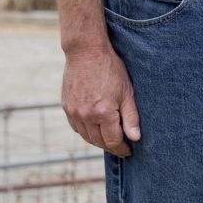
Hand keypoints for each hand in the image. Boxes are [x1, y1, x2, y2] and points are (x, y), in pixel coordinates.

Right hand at [61, 41, 141, 155]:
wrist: (86, 52)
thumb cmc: (110, 69)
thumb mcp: (127, 91)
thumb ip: (131, 117)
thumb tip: (135, 138)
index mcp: (104, 113)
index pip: (113, 141)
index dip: (122, 149)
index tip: (129, 151)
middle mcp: (86, 115)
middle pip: (99, 142)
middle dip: (111, 146)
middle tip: (121, 146)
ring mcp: (74, 112)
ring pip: (86, 137)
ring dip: (98, 141)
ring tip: (109, 138)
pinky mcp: (66, 106)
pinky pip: (76, 127)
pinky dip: (86, 131)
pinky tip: (94, 128)